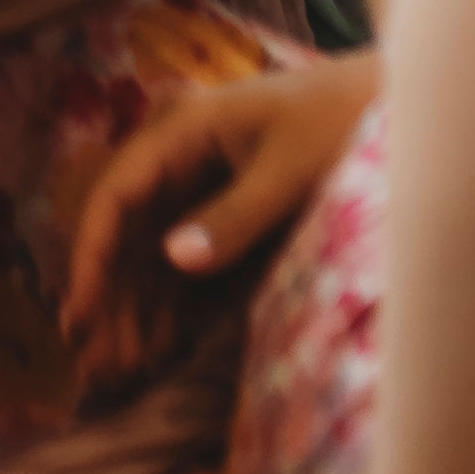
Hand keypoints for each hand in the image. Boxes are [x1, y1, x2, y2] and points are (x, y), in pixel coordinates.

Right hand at [62, 54, 378, 362]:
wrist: (394, 104)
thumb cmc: (343, 122)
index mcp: (182, 128)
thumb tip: (174, 258)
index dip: (92, 257)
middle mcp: (176, 151)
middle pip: (125, 230)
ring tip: (120, 370)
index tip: (80, 315)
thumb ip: (236, 216)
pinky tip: (157, 345)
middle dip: (108, 298)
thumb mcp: (292, 172)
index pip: (117, 195)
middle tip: (97, 366)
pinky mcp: (220, 201)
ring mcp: (197, 177)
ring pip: (145, 249)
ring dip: (130, 307)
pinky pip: (177, 254)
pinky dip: (164, 300)